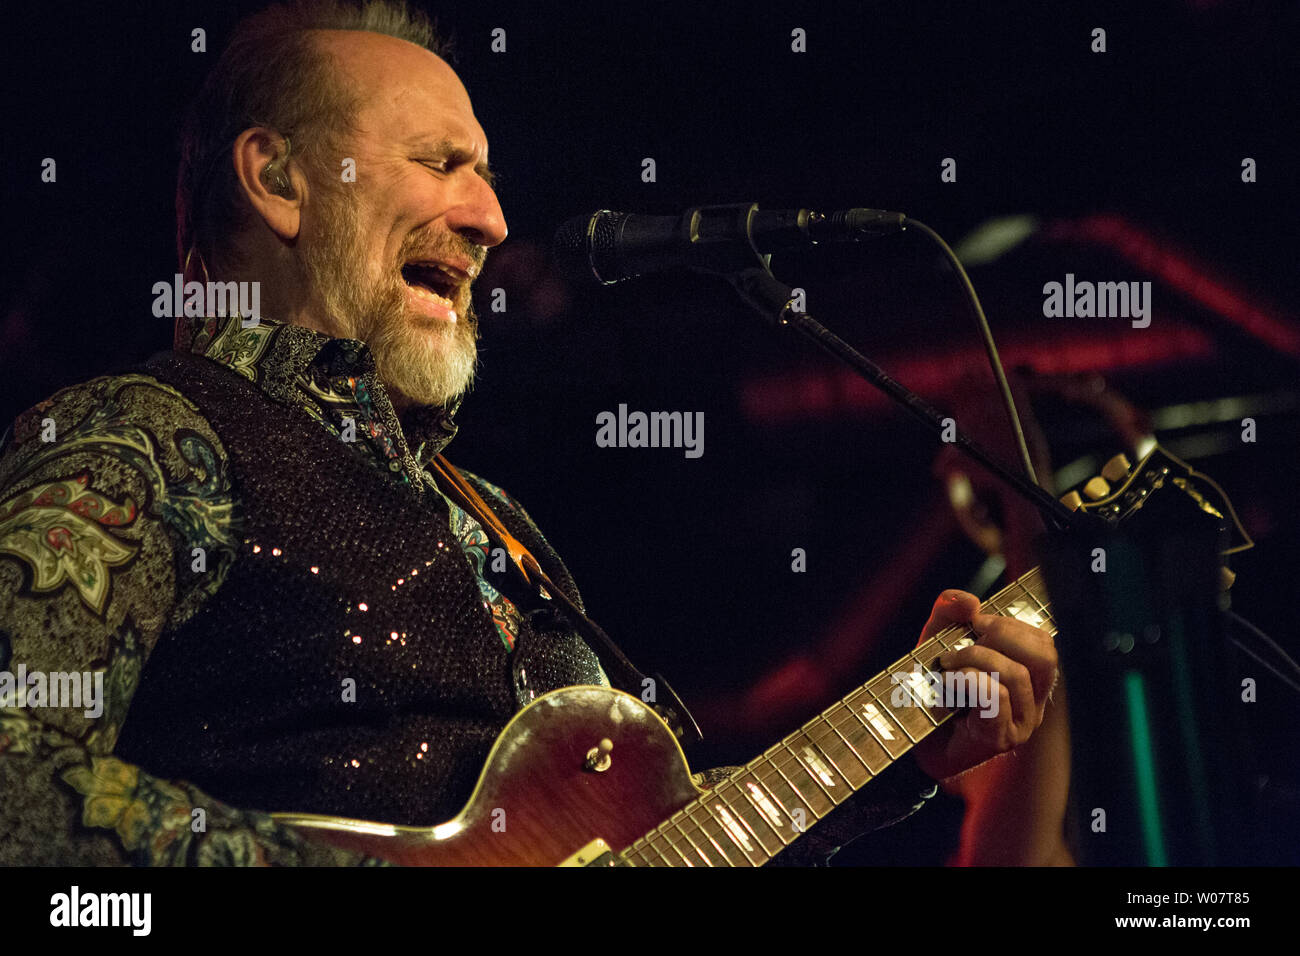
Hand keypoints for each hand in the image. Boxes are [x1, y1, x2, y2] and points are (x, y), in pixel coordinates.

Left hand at [911, 589, 1057, 781]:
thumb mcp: (937, 641)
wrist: (909, 736)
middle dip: (1003, 635)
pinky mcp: (1000, 738)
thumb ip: (950, 614)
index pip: (1044, 644)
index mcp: (1028, 680)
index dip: (1012, 624)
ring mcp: (1019, 724)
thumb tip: (970, 600)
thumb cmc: (929, 690)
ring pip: (1017, 675)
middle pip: (1043, 657)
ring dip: (975, 658)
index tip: (977, 621)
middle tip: (968, 637)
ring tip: (947, 665)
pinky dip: (967, 680)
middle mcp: (1032, 703)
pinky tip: (947, 682)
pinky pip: (995, 696)